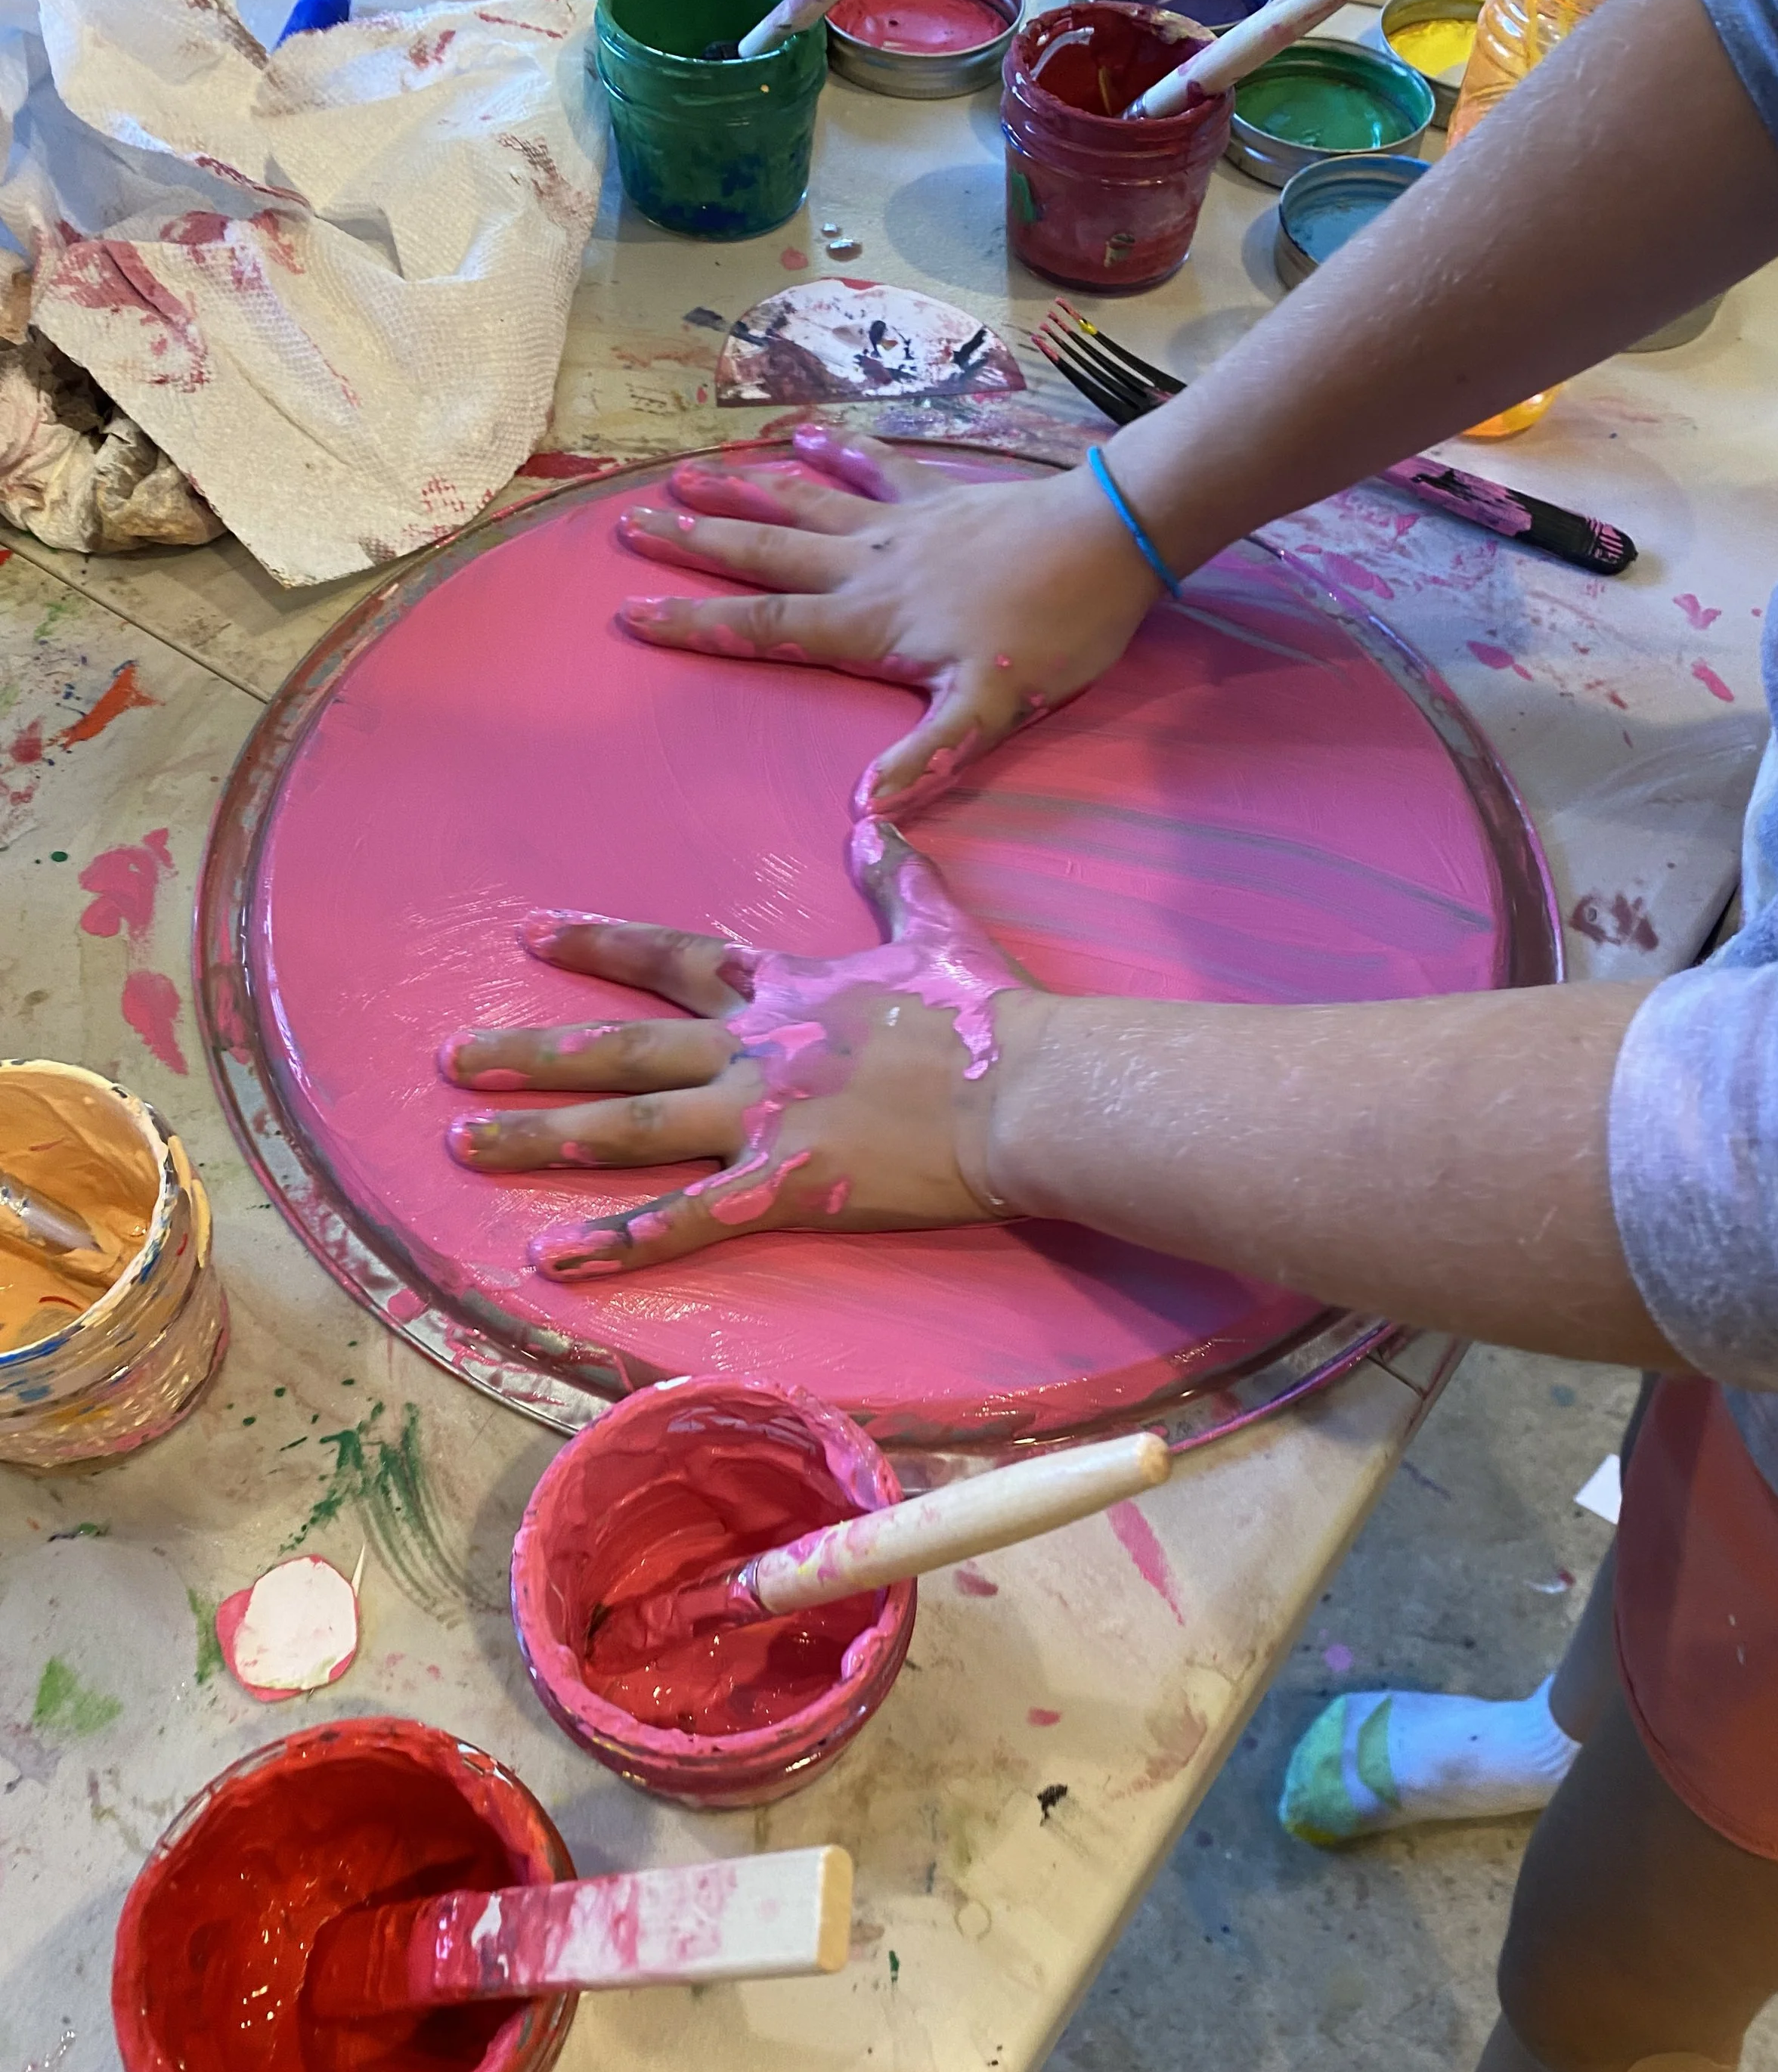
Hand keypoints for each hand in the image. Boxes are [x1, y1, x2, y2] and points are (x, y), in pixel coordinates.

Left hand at [440, 823, 1033, 1277]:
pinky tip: (551, 1259)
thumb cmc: (993, 1015)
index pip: (674, 958)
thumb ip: (895, 874)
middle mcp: (755, 1050)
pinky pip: (685, 1221)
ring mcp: (763, 1117)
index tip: (534, 934)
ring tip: (464, 1144)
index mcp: (787, 991)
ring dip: (540, 1137)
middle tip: (454, 1059)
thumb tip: (876, 812)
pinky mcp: (786, 1186)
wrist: (1030, 1088)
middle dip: (534, 1053)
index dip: (601, 946)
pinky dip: (617, 1243)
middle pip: (624, 1048)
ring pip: (629, 1128)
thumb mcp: (937, 926)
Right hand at [616, 425, 1161, 819]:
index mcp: (871, 625)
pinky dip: (834, 451)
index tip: (633, 614)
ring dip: (742, 492)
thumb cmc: (1055, 631)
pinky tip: (798, 436)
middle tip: (631, 525)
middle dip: (696, 545)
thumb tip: (864, 810)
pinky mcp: (937, 497)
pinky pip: (873, 467)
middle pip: (765, 556)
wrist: (1111, 537)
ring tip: (685, 476)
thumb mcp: (992, 708)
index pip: (767, 627)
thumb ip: (927, 756)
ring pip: (803, 506)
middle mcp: (869, 567)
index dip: (698, 626)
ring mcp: (900, 525)